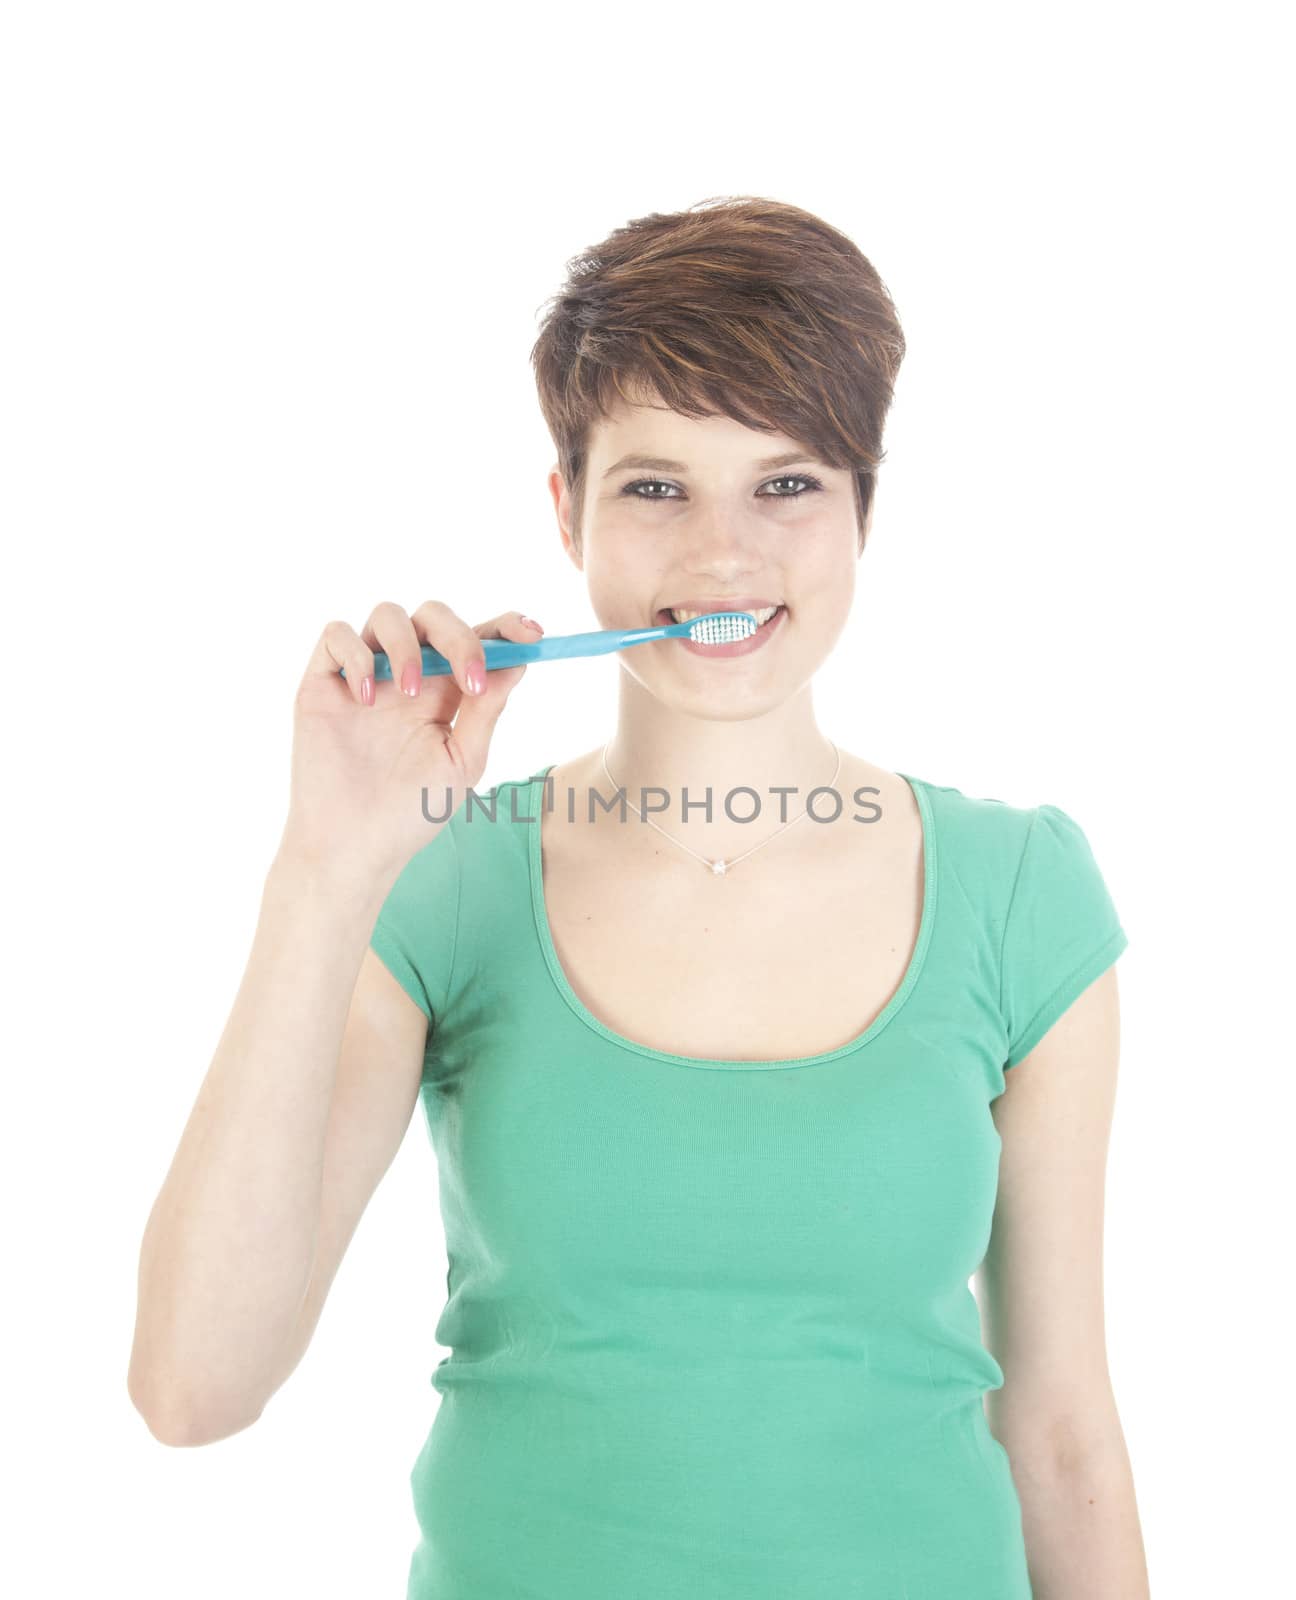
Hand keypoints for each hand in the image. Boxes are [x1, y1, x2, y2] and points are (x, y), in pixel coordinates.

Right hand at [276, 599, 540, 889]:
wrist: (353, 848)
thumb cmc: (410, 814)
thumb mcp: (462, 763)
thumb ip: (486, 711)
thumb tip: (518, 663)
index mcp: (445, 693)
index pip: (477, 641)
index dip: (505, 628)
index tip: (533, 634)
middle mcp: (406, 676)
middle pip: (434, 617)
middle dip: (459, 634)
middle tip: (469, 676)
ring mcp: (363, 677)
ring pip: (387, 614)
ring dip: (407, 644)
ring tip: (410, 692)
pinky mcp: (322, 684)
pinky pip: (336, 635)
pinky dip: (356, 654)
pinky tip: (366, 699)